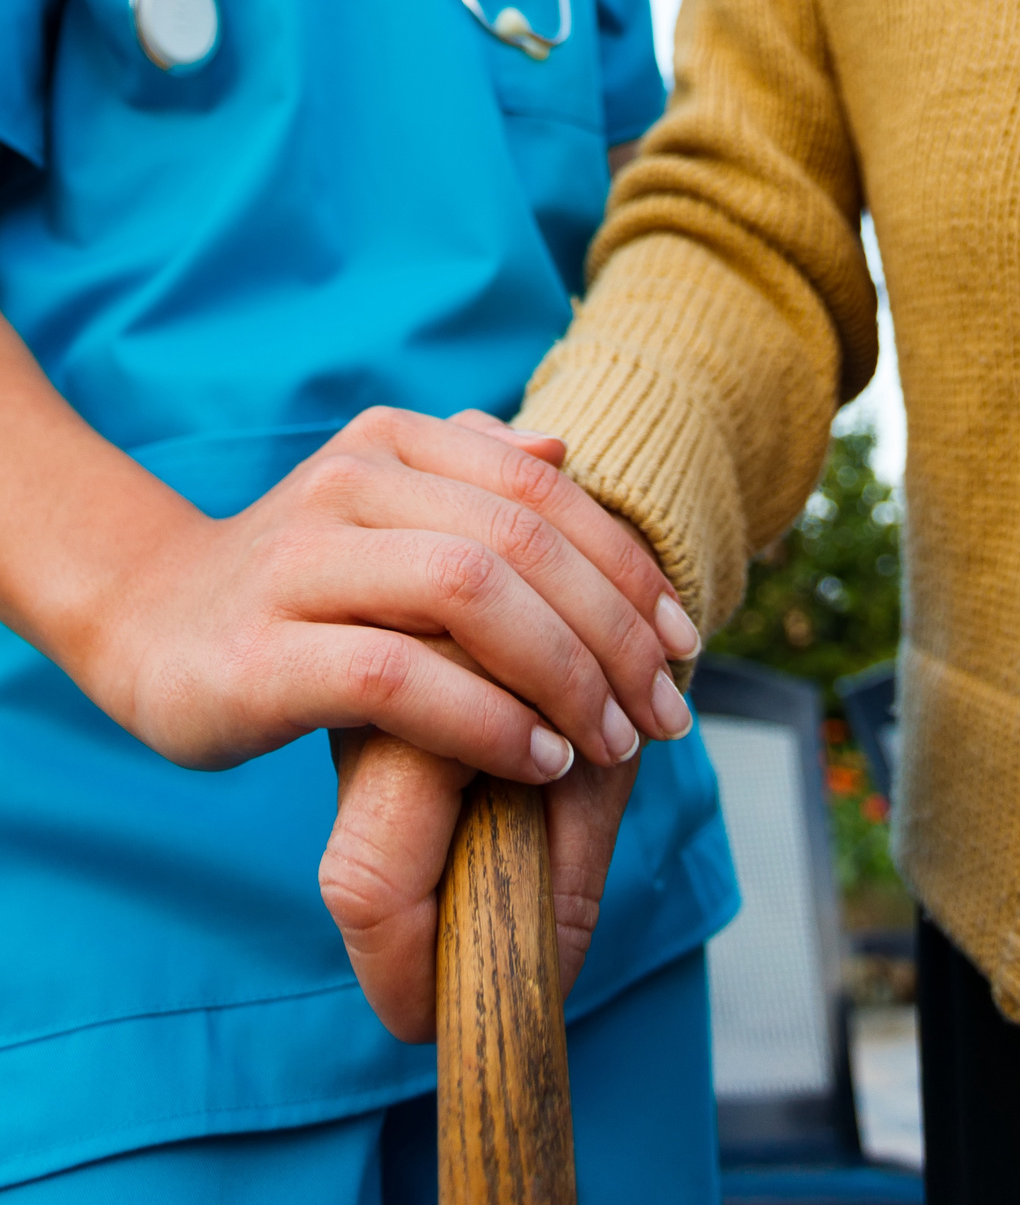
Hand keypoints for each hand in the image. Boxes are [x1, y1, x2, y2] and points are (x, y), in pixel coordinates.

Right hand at [319, 425, 688, 1041]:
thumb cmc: (297, 583)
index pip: (546, 492)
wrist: (149, 625)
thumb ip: (470, 478)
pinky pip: (401, 677)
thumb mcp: (384, 515)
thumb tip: (562, 451)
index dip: (631, 567)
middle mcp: (347, 486)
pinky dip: (490, 721)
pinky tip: (537, 760)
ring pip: (471, 593)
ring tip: (612, 740)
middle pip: (523, 539)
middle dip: (616, 631)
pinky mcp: (262, 655)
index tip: (685, 642)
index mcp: (392, 444)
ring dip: (568, 673)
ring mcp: (298, 565)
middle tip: (667, 709)